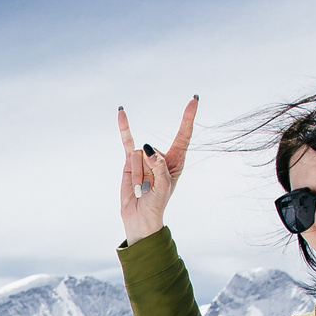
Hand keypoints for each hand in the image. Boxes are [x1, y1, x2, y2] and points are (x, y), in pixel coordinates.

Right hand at [117, 97, 196, 244]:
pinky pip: (127, 141)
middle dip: (149, 172)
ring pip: (139, 155)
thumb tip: (147, 148)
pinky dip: (124, 128)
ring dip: (138, 175)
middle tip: (150, 189)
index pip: (184, 135)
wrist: (140, 215)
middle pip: (153, 152)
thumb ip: (159, 166)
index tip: (194, 100)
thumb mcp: (164, 186)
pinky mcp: (130, 160)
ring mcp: (145, 157)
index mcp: (176, 161)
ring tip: (141, 188)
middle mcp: (160, 156)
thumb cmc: (157, 202)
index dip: (188, 117)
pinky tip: (122, 112)